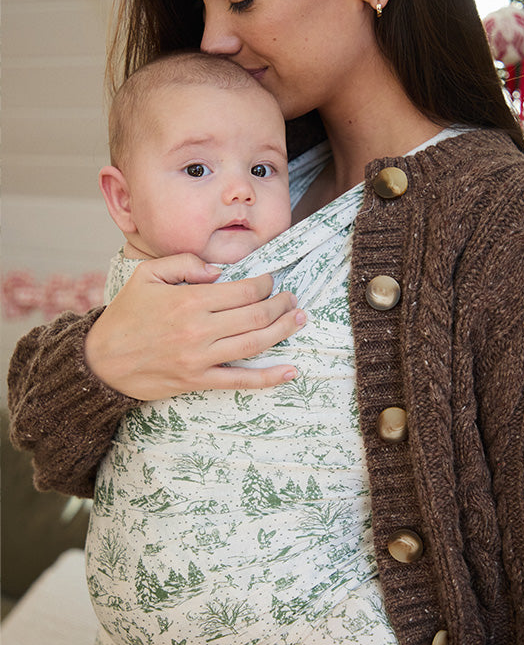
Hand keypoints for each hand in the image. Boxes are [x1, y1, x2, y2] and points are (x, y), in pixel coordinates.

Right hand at [85, 254, 306, 398]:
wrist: (102, 361)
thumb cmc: (126, 315)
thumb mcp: (146, 275)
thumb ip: (184, 263)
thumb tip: (219, 271)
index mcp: (189, 299)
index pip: (243, 290)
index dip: (265, 283)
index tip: (271, 279)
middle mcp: (199, 329)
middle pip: (256, 315)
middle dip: (281, 304)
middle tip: (293, 298)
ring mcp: (201, 358)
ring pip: (255, 344)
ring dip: (283, 331)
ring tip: (301, 320)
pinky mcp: (199, 381)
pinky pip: (240, 381)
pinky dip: (268, 377)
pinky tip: (290, 371)